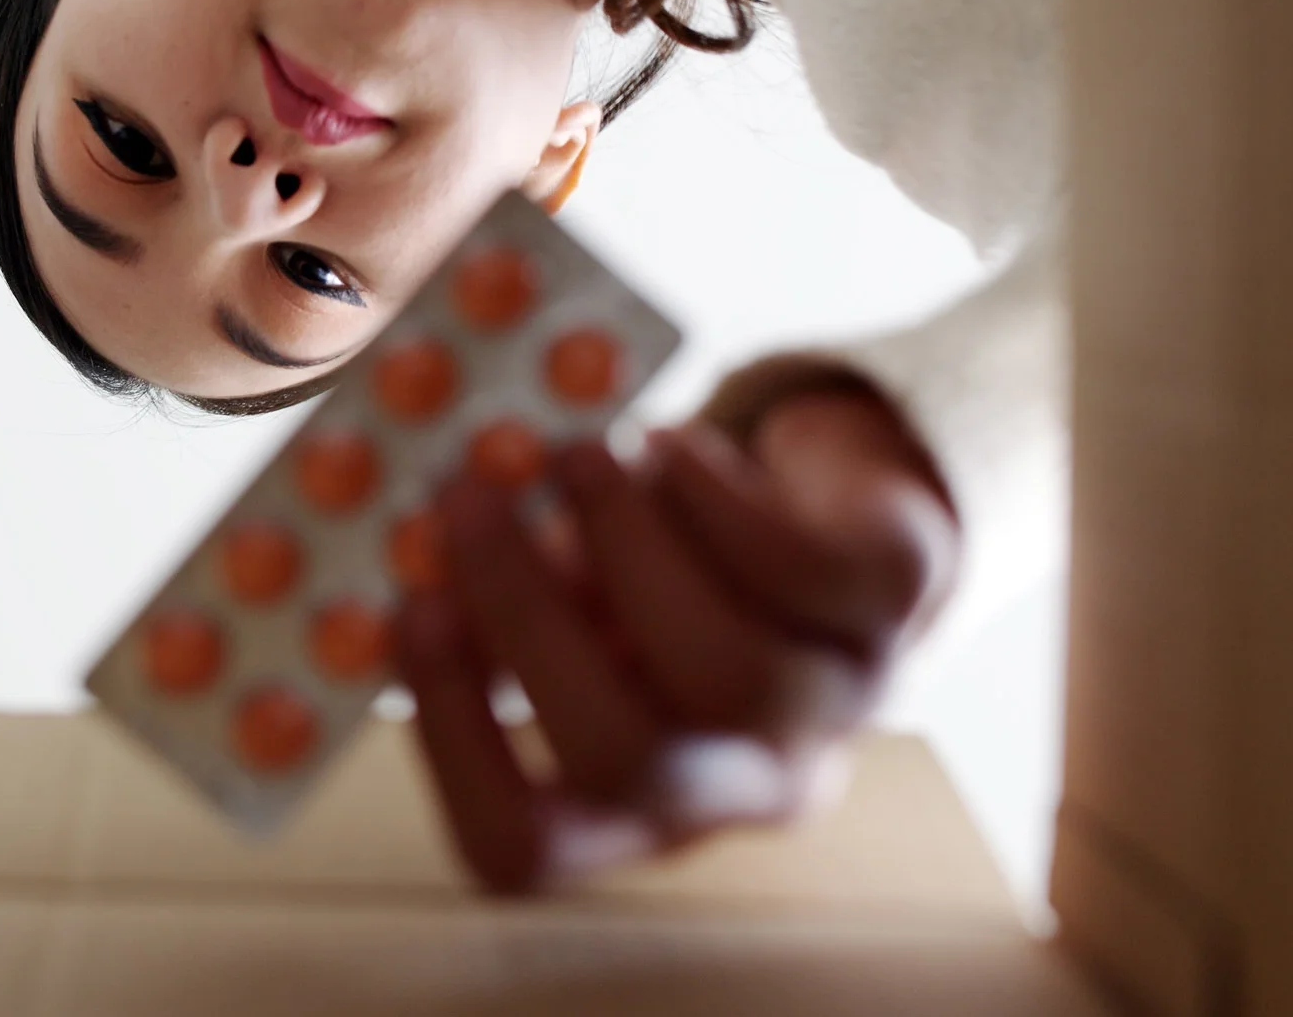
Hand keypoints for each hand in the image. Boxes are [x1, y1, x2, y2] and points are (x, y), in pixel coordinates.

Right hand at [394, 388, 960, 891]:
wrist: (820, 510)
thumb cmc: (656, 573)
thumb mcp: (563, 601)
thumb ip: (483, 597)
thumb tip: (400, 545)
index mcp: (632, 810)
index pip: (522, 845)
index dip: (455, 741)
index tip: (410, 612)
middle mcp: (735, 786)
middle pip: (624, 759)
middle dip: (527, 619)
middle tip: (465, 501)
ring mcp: (831, 708)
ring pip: (730, 675)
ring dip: (626, 545)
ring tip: (572, 454)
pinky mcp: (892, 607)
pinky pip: (811, 572)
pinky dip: (721, 499)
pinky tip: (665, 446)